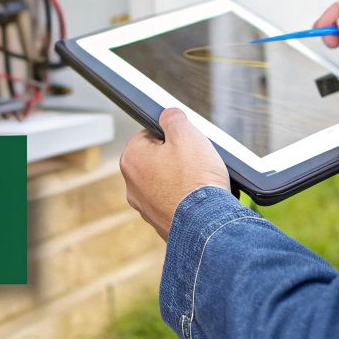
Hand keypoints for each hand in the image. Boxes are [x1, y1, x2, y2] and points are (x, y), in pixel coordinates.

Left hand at [119, 108, 230, 240]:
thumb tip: (168, 114)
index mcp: (132, 159)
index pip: (149, 134)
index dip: (171, 135)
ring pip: (166, 181)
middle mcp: (132, 185)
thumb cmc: (195, 181)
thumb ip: (173, 118)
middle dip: (177, 158)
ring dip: (182, 179)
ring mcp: (145, 207)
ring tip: (200, 180)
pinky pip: (174, 202)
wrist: (206, 224)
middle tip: (195, 161)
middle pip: (157, 158)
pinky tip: (199, 198)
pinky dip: (185, 199)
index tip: (185, 141)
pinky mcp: (161, 222)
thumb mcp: (187, 135)